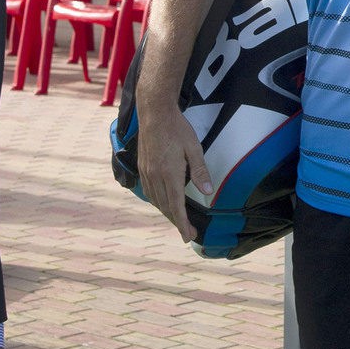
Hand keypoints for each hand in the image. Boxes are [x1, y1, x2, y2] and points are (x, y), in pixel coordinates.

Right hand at [137, 108, 212, 242]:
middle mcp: (155, 175)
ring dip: (167, 213)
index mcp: (169, 173)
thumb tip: (207, 191)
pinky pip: (149, 191)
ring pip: (156, 200)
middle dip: (177, 222)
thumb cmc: (177, 128)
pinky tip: (163, 203)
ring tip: (178, 220)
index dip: (182, 223)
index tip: (188, 236)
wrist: (154, 112)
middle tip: (188, 233)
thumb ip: (200, 171)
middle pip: (165, 207)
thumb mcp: (194, 148)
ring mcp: (146, 171)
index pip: (176, 206)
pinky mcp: (142, 167)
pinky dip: (157, 201)